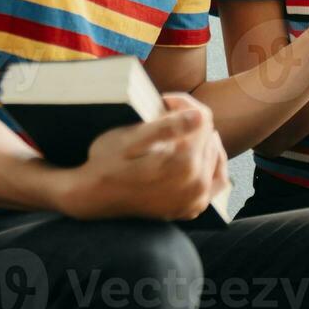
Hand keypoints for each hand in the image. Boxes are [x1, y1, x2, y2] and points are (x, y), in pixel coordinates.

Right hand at [51, 92, 227, 220]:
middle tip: (166, 114)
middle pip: (209, 136)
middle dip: (191, 120)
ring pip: (215, 156)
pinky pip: (215, 183)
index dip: (183, 103)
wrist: (93, 197)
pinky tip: (199, 156)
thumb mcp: (131, 138)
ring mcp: (195, 200)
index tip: (163, 100)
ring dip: (201, 140)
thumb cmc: (108, 163)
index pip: (203, 119)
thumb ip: (168, 127)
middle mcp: (196, 185)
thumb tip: (201, 117)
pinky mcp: (191, 208)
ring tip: (179, 133)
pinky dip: (211, 166)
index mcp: (184, 163)